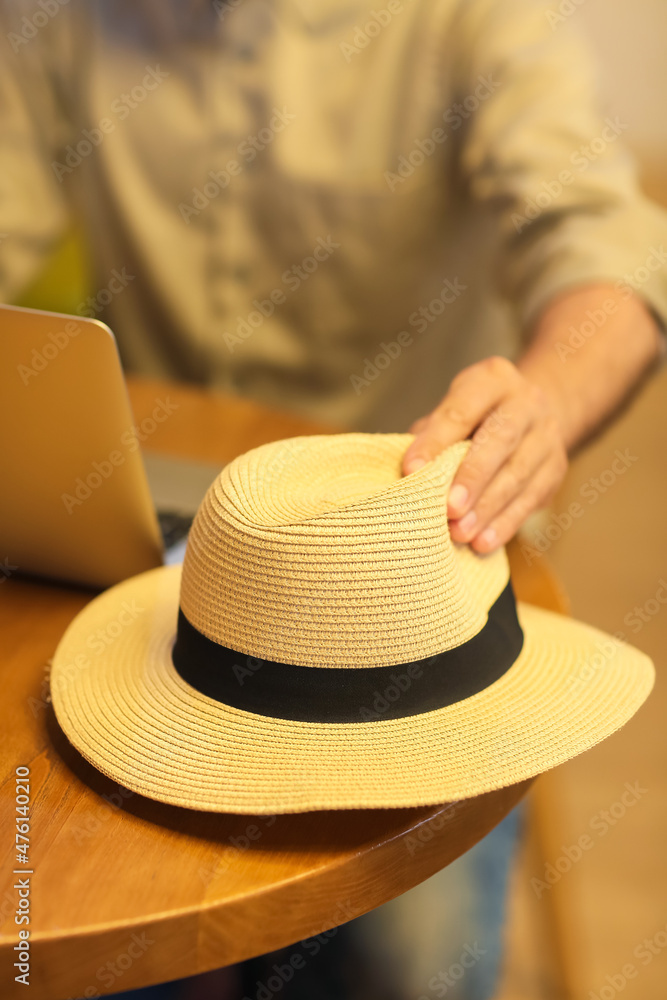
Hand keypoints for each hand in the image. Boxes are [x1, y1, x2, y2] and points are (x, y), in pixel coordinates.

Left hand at [402, 356, 567, 551]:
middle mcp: (527, 402)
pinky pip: (532, 499)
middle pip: (501, 439)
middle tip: (448, 508)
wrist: (530, 416)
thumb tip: (406, 474)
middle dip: (472, 476)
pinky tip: (484, 542)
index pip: (461, 410)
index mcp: (492, 379)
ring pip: (519, 473)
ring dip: (488, 508)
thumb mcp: (452, 411)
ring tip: (460, 534)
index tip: (410, 470)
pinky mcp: (556, 468)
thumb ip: (431, 436)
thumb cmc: (474, 419)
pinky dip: (506, 523)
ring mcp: (547, 435)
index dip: (435, 441)